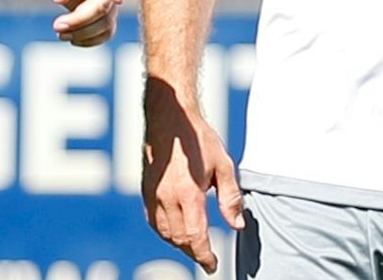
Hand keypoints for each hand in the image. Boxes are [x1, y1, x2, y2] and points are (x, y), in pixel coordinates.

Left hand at [35, 0, 125, 45]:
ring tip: (60, 32)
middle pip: (105, 5)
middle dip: (82, 19)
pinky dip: (88, 40)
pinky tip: (71, 37)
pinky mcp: (104, 16)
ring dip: (83, 33)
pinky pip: (104, 33)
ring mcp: (109, 1)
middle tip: (57, 25)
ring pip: (106, 23)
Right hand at [143, 79, 244, 273]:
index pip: (195, 238)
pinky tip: (175, 231)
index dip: (204, 256)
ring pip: (164, 233)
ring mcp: (153, 195)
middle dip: (194, 253)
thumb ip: (231, 198)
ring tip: (194, 246)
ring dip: (179, 244)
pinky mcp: (145, 190)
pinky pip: (153, 221)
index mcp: (188, 194)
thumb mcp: (223, 166)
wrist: (170, 117)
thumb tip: (236, 225)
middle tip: (206, 257)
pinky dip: (165, 232)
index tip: (212, 265)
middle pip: (179, 240)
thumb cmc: (199, 139)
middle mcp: (167, 198)